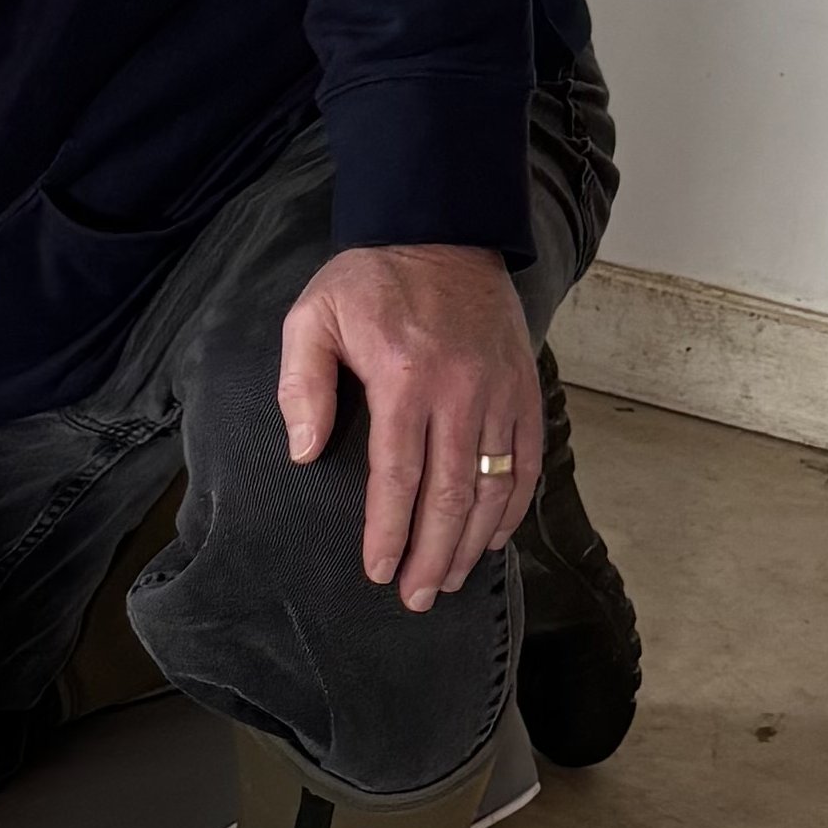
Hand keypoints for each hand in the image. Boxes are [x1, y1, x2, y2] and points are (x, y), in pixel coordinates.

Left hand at [275, 245, 539, 612]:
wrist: (442, 229)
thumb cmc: (368, 279)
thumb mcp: (311, 317)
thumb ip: (301, 385)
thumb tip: (303, 453)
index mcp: (404, 378)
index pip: (397, 476)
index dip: (390, 531)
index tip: (380, 571)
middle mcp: (460, 392)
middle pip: (450, 495)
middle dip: (434, 555)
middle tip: (419, 598)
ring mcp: (500, 392)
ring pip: (493, 487)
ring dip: (473, 541)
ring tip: (450, 579)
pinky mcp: (524, 389)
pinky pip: (526, 461)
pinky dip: (514, 506)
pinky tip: (493, 537)